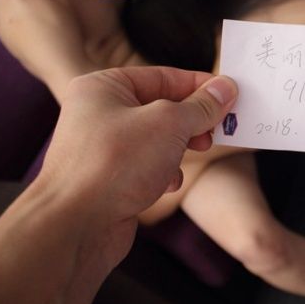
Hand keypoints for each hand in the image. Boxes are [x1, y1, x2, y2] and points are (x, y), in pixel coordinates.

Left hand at [37, 66, 237, 267]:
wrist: (75, 227)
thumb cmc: (114, 164)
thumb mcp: (169, 124)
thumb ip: (200, 106)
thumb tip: (225, 89)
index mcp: (103, 87)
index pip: (163, 76)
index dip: (199, 85)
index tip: (229, 93)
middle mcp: (99, 114)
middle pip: (162, 107)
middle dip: (193, 120)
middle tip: (218, 128)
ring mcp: (103, 148)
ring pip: (158, 138)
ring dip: (182, 147)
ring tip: (198, 151)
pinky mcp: (110, 179)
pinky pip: (148, 166)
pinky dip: (165, 171)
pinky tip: (169, 182)